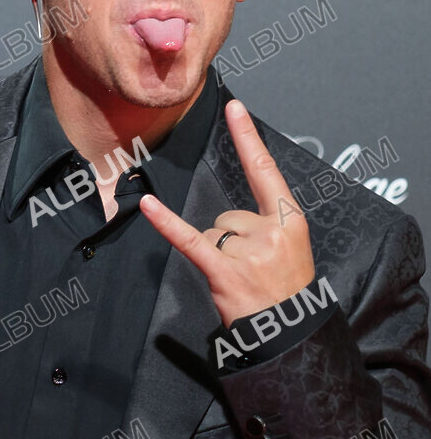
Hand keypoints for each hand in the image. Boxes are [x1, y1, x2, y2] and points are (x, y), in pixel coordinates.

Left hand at [139, 98, 314, 326]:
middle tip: (251, 269)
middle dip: (230, 240)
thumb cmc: (287, 290)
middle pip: (227, 215)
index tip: (233, 107)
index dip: (248, 137)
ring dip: (218, 254)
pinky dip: (166, 223)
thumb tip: (231, 218)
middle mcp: (269, 231)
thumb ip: (266, 224)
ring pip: (212, 233)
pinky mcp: (223, 271)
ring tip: (240, 280)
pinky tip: (147, 205)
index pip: (264, 170)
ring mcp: (247, 252)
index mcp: (289, 220)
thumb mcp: (292, 247)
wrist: (290, 331)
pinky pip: (189, 241)